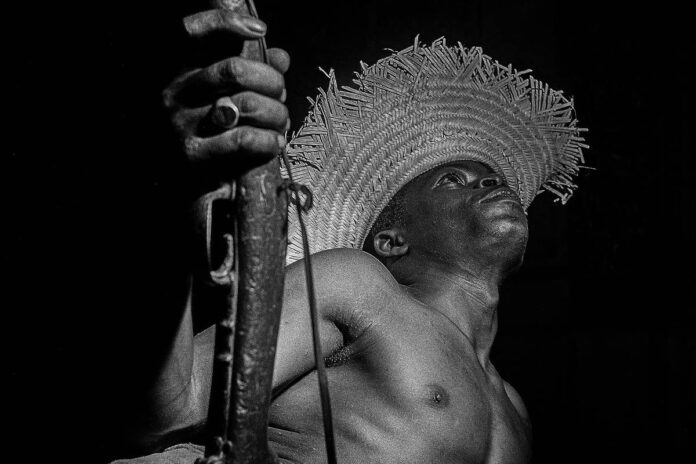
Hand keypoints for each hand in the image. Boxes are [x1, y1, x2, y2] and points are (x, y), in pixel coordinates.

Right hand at [162, 8, 289, 183]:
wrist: (187, 185)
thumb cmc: (212, 133)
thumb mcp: (228, 96)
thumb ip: (253, 72)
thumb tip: (280, 57)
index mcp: (180, 70)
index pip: (190, 32)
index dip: (225, 23)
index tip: (259, 30)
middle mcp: (174, 92)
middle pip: (234, 69)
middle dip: (272, 82)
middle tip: (281, 96)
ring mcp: (180, 122)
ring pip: (247, 104)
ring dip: (277, 113)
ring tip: (281, 123)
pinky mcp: (192, 154)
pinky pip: (244, 138)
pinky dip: (269, 140)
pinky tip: (276, 143)